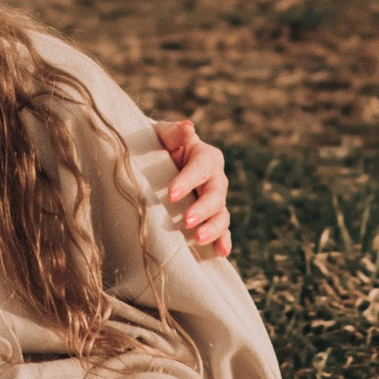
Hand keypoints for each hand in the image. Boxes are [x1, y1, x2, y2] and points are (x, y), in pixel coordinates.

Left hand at [156, 117, 232, 258]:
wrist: (155, 162)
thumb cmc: (159, 146)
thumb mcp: (163, 135)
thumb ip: (174, 132)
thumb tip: (187, 127)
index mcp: (206, 156)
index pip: (200, 168)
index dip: (188, 181)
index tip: (172, 194)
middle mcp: (215, 179)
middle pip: (215, 194)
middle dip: (202, 209)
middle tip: (186, 221)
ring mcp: (215, 200)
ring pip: (221, 214)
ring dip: (213, 228)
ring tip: (198, 238)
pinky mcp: (211, 217)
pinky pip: (222, 230)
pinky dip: (223, 240)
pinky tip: (221, 252)